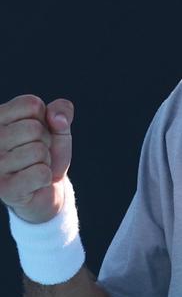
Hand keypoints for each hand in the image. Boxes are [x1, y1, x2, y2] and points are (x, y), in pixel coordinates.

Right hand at [0, 95, 73, 222]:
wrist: (44, 191)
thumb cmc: (46, 155)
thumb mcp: (58, 129)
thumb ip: (61, 112)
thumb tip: (56, 117)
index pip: (32, 105)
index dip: (44, 120)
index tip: (37, 134)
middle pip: (34, 128)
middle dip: (46, 142)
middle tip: (37, 155)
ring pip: (38, 151)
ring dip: (45, 161)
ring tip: (34, 167)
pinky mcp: (4, 188)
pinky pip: (40, 173)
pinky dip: (46, 178)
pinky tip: (34, 183)